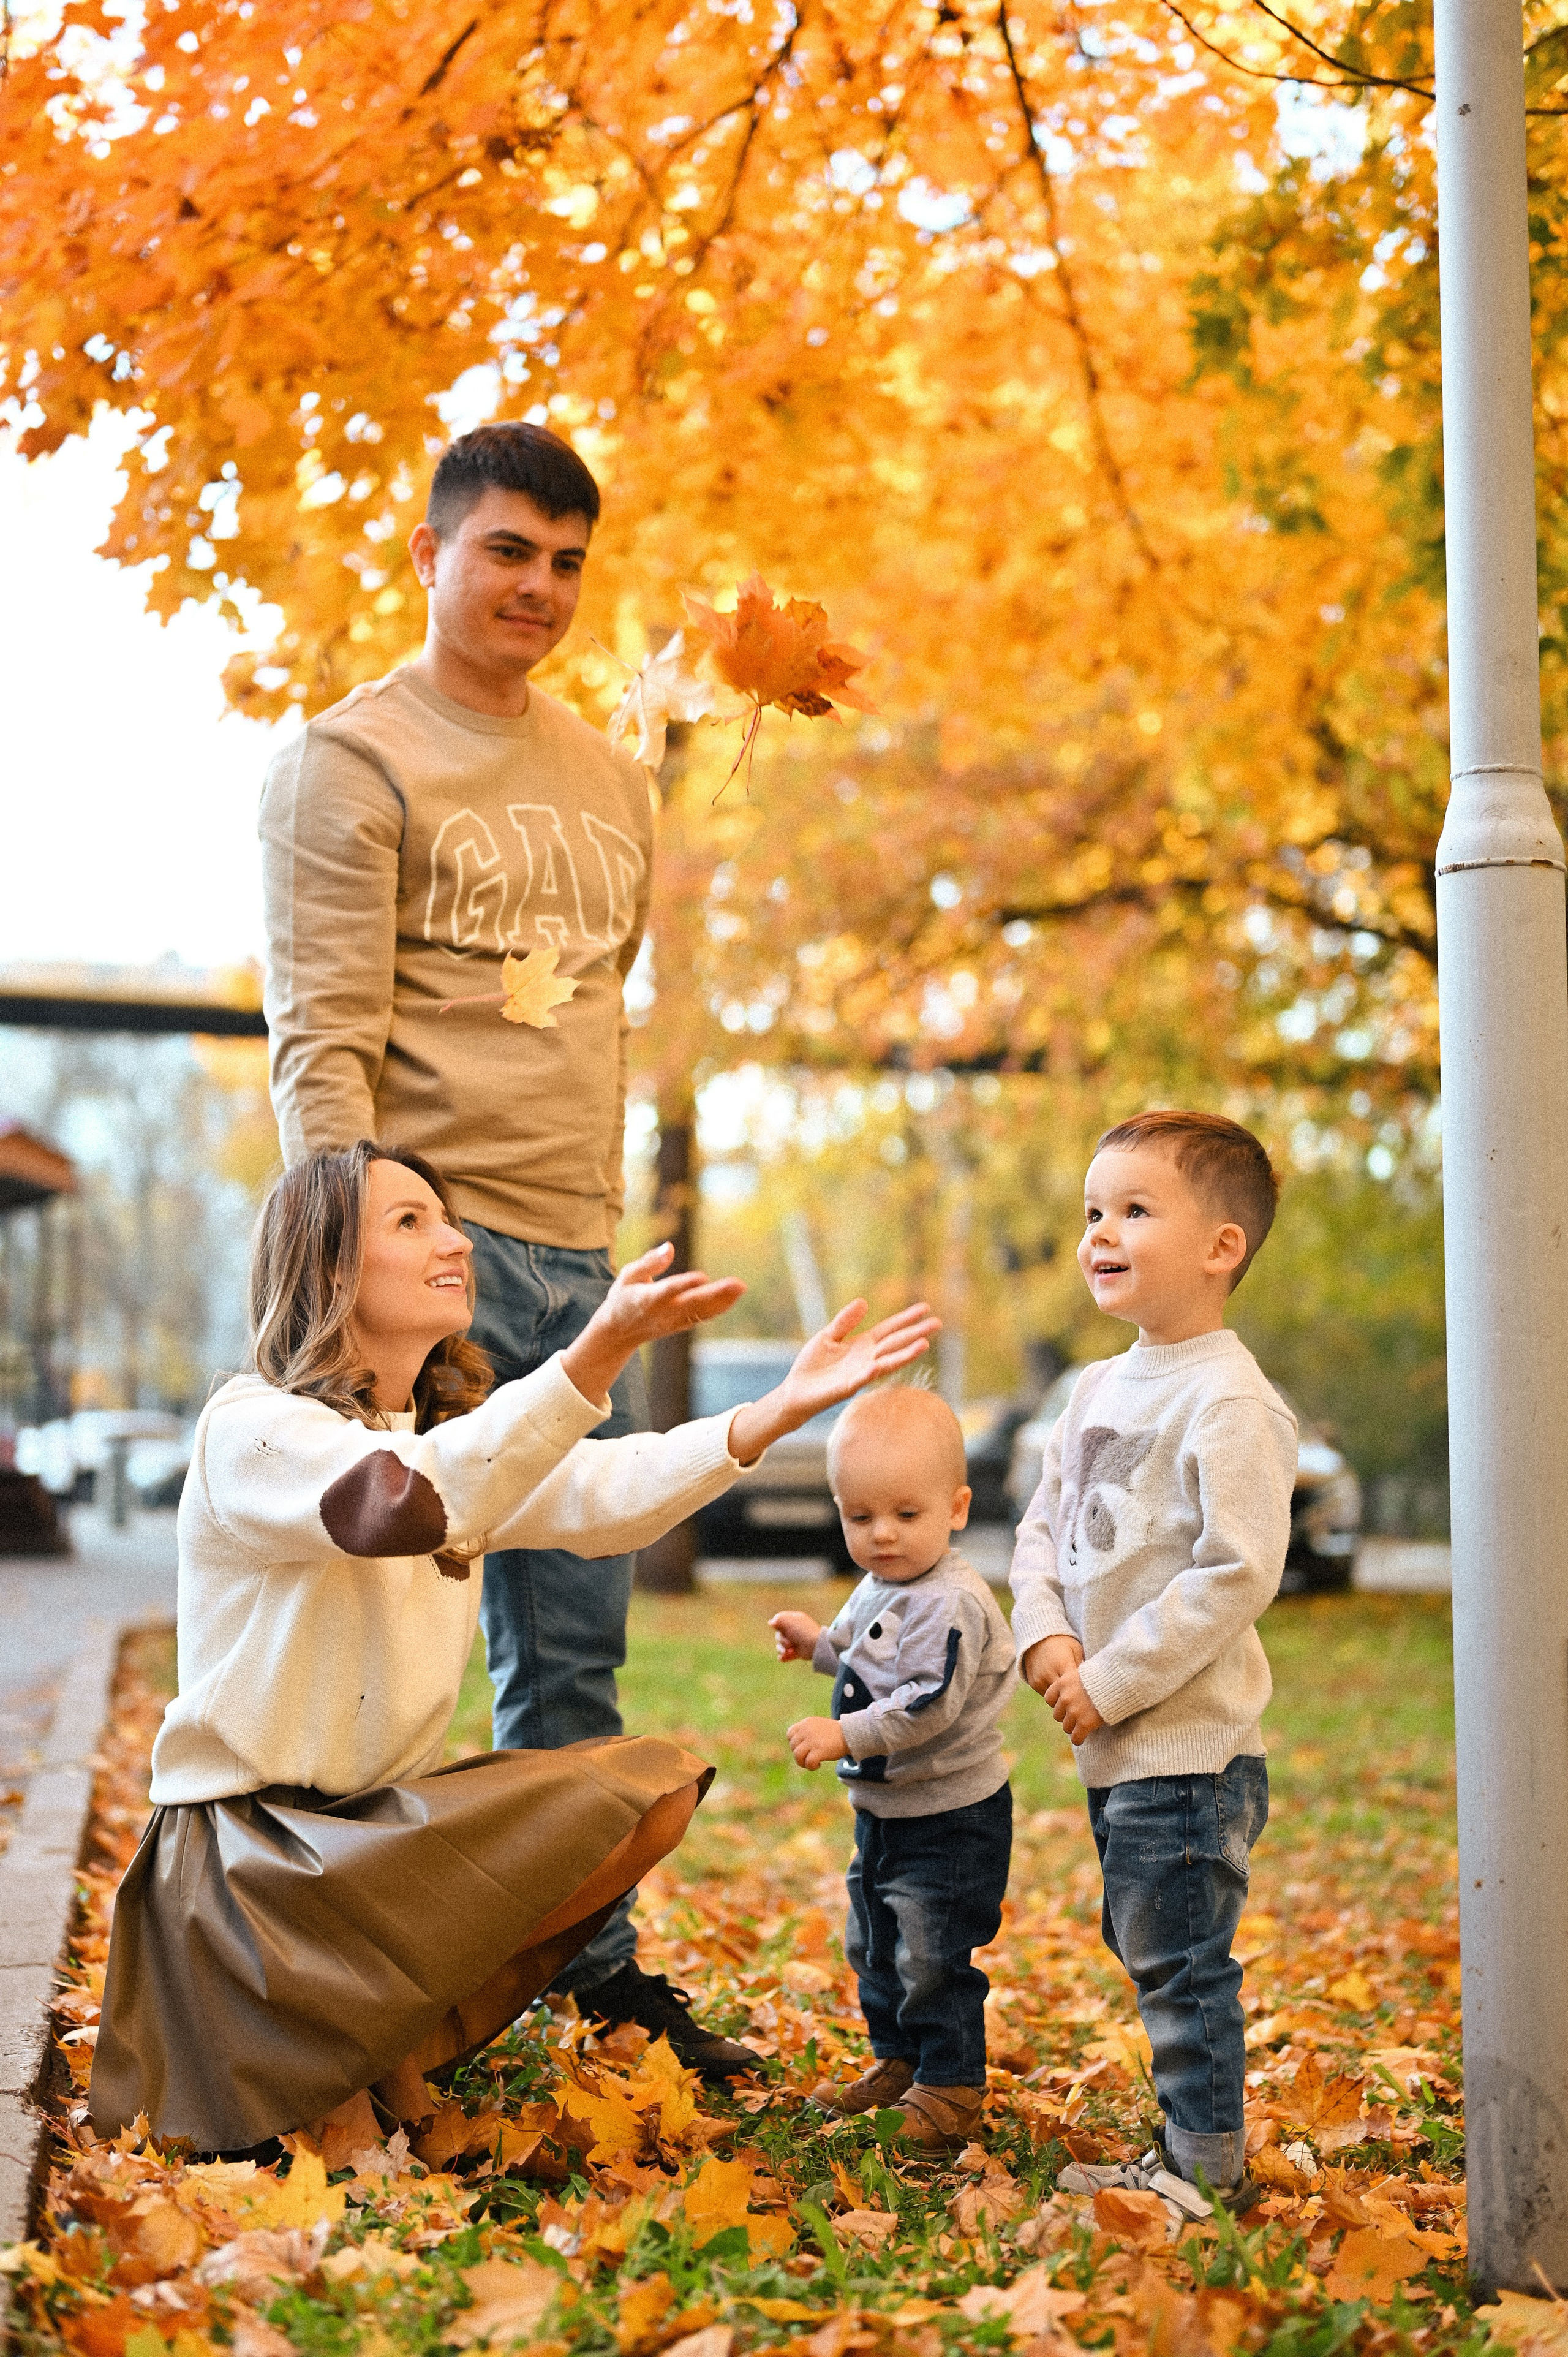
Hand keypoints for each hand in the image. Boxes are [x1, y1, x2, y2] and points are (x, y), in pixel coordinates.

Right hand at [560, 1243, 744, 1404]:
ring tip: (741, 1288)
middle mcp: (663, 1313)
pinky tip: (733, 1298)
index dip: (684, 1285)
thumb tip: (670, 1246)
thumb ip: (649, 1262)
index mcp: (647, 1299)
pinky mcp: (680, 1326)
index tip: (702, 1277)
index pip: (668, 1290)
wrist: (617, 1334)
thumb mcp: (627, 1276)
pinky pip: (701, 1317)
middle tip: (738, 1284)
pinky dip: (718, 1309)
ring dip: (723, 1301)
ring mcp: (673, 1322)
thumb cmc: (622, 1298)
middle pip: (692, 1303)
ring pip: (701, 1312)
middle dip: (716, 1294)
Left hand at [727, 1299, 941, 1463]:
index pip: (889, 1329)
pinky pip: (859, 1380)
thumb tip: (864, 1301)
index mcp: (862, 1345)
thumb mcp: (828, 1336)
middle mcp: (866, 1359)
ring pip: (886, 1363)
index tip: (926, 1308)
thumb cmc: (812, 1366)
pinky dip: (869, 1373)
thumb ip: (845, 1322)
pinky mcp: (844, 1388)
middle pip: (895, 1343)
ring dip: (904, 1355)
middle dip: (915, 1334)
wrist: (796, 1392)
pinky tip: (878, 1365)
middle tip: (937, 1324)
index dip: (906, 1319)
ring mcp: (858, 1374)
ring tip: (923, 1345)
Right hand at [770, 1611, 822, 1662]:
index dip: (778, 1625)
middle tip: (789, 1643)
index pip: (780, 1621)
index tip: (779, 1628)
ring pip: (780, 1645)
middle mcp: (795, 1630)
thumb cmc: (802, 1632)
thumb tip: (771, 1623)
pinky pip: (785, 1654)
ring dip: (781, 1649)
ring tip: (788, 1652)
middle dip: (781, 1640)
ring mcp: (796, 1641)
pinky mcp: (796, 1652)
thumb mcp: (788, 1621)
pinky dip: (783, 1656)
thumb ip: (778, 1619)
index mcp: (794, 1620)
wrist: (815, 1646)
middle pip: (779, 1634)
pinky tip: (783, 1658)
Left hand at [788, 1715, 849, 1769]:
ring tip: (811, 1763)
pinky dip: (811, 1767)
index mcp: (806, 1723)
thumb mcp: (818, 1726)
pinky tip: (819, 1765)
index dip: (795, 1744)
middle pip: (793, 1747)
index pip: (790, 1734)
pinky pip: (808, 1762)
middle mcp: (807, 1730)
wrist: (850, 1734)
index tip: (804, 1748)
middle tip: (810, 1757)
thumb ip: (806, 1732)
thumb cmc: (834, 1733)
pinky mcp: (819, 1750)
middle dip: (800, 1755)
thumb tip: (796, 1747)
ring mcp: (812, 1740)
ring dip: (803, 1763)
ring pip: (797, 1755)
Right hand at [1021, 1635, 1084, 1695]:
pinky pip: (1047, 1695)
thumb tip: (1093, 1683)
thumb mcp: (1076, 1650)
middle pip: (1065, 1696)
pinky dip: (1054, 1694)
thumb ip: (1083, 1667)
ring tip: (1070, 1690)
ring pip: (1055, 1698)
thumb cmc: (1063, 1643)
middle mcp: (1049, 1674)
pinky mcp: (1034, 1684)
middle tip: (1082, 1695)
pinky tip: (1059, 1686)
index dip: (1083, 1691)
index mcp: (1062, 1664)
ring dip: (1062, 1696)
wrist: (1038, 1637)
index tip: (1090, 1692)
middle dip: (1073, 1697)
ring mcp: (1039, 1680)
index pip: (1075, 1687)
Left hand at [1044, 1661, 1103, 1744]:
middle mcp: (1065, 1698)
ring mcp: (1074, 1711)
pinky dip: (1079, 1739)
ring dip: (1074, 1727)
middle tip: (1078, 1715)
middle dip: (1067, 1716)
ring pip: (1066, 1727)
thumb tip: (1071, 1692)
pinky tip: (1083, 1737)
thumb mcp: (1082, 1673)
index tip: (1067, 1704)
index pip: (1049, 1698)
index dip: (1058, 1703)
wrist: (1118, 1682)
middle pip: (1057, 1715)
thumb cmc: (1103, 1676)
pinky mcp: (1084, 1723)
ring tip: (1083, 1725)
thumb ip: (1072, 1684)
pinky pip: (1076, 1737)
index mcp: (1062, 1683)